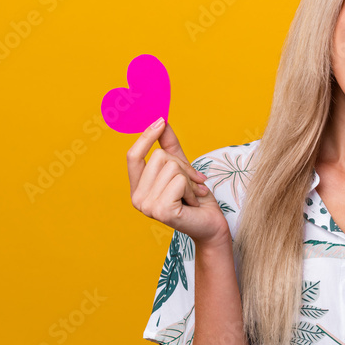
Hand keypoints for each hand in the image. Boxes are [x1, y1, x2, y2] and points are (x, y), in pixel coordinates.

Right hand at [127, 120, 229, 244]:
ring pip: (171, 167)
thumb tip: (162, 120)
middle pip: (159, 157)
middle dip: (183, 166)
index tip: (160, 120)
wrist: (211, 224)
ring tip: (193, 195)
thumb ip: (169, 146)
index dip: (145, 136)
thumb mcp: (182, 168)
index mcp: (138, 189)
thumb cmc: (197, 199)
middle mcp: (137, 199)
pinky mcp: (161, 211)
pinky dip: (192, 189)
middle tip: (193, 183)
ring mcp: (147, 206)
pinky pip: (179, 181)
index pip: (132, 156)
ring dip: (190, 180)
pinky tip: (193, 202)